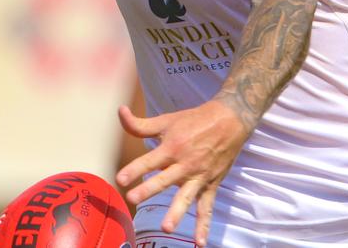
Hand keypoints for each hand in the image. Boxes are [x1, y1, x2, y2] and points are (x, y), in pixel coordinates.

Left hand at [116, 100, 247, 247]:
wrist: (228, 121)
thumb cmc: (193, 120)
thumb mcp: (166, 120)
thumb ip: (141, 124)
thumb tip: (120, 112)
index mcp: (172, 146)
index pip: (149, 160)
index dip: (135, 169)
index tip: (120, 179)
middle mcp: (184, 163)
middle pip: (164, 179)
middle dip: (148, 189)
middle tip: (132, 198)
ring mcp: (198, 176)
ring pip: (186, 196)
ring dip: (177, 212)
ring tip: (166, 228)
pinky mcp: (210, 185)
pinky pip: (207, 207)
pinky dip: (204, 225)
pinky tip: (199, 243)